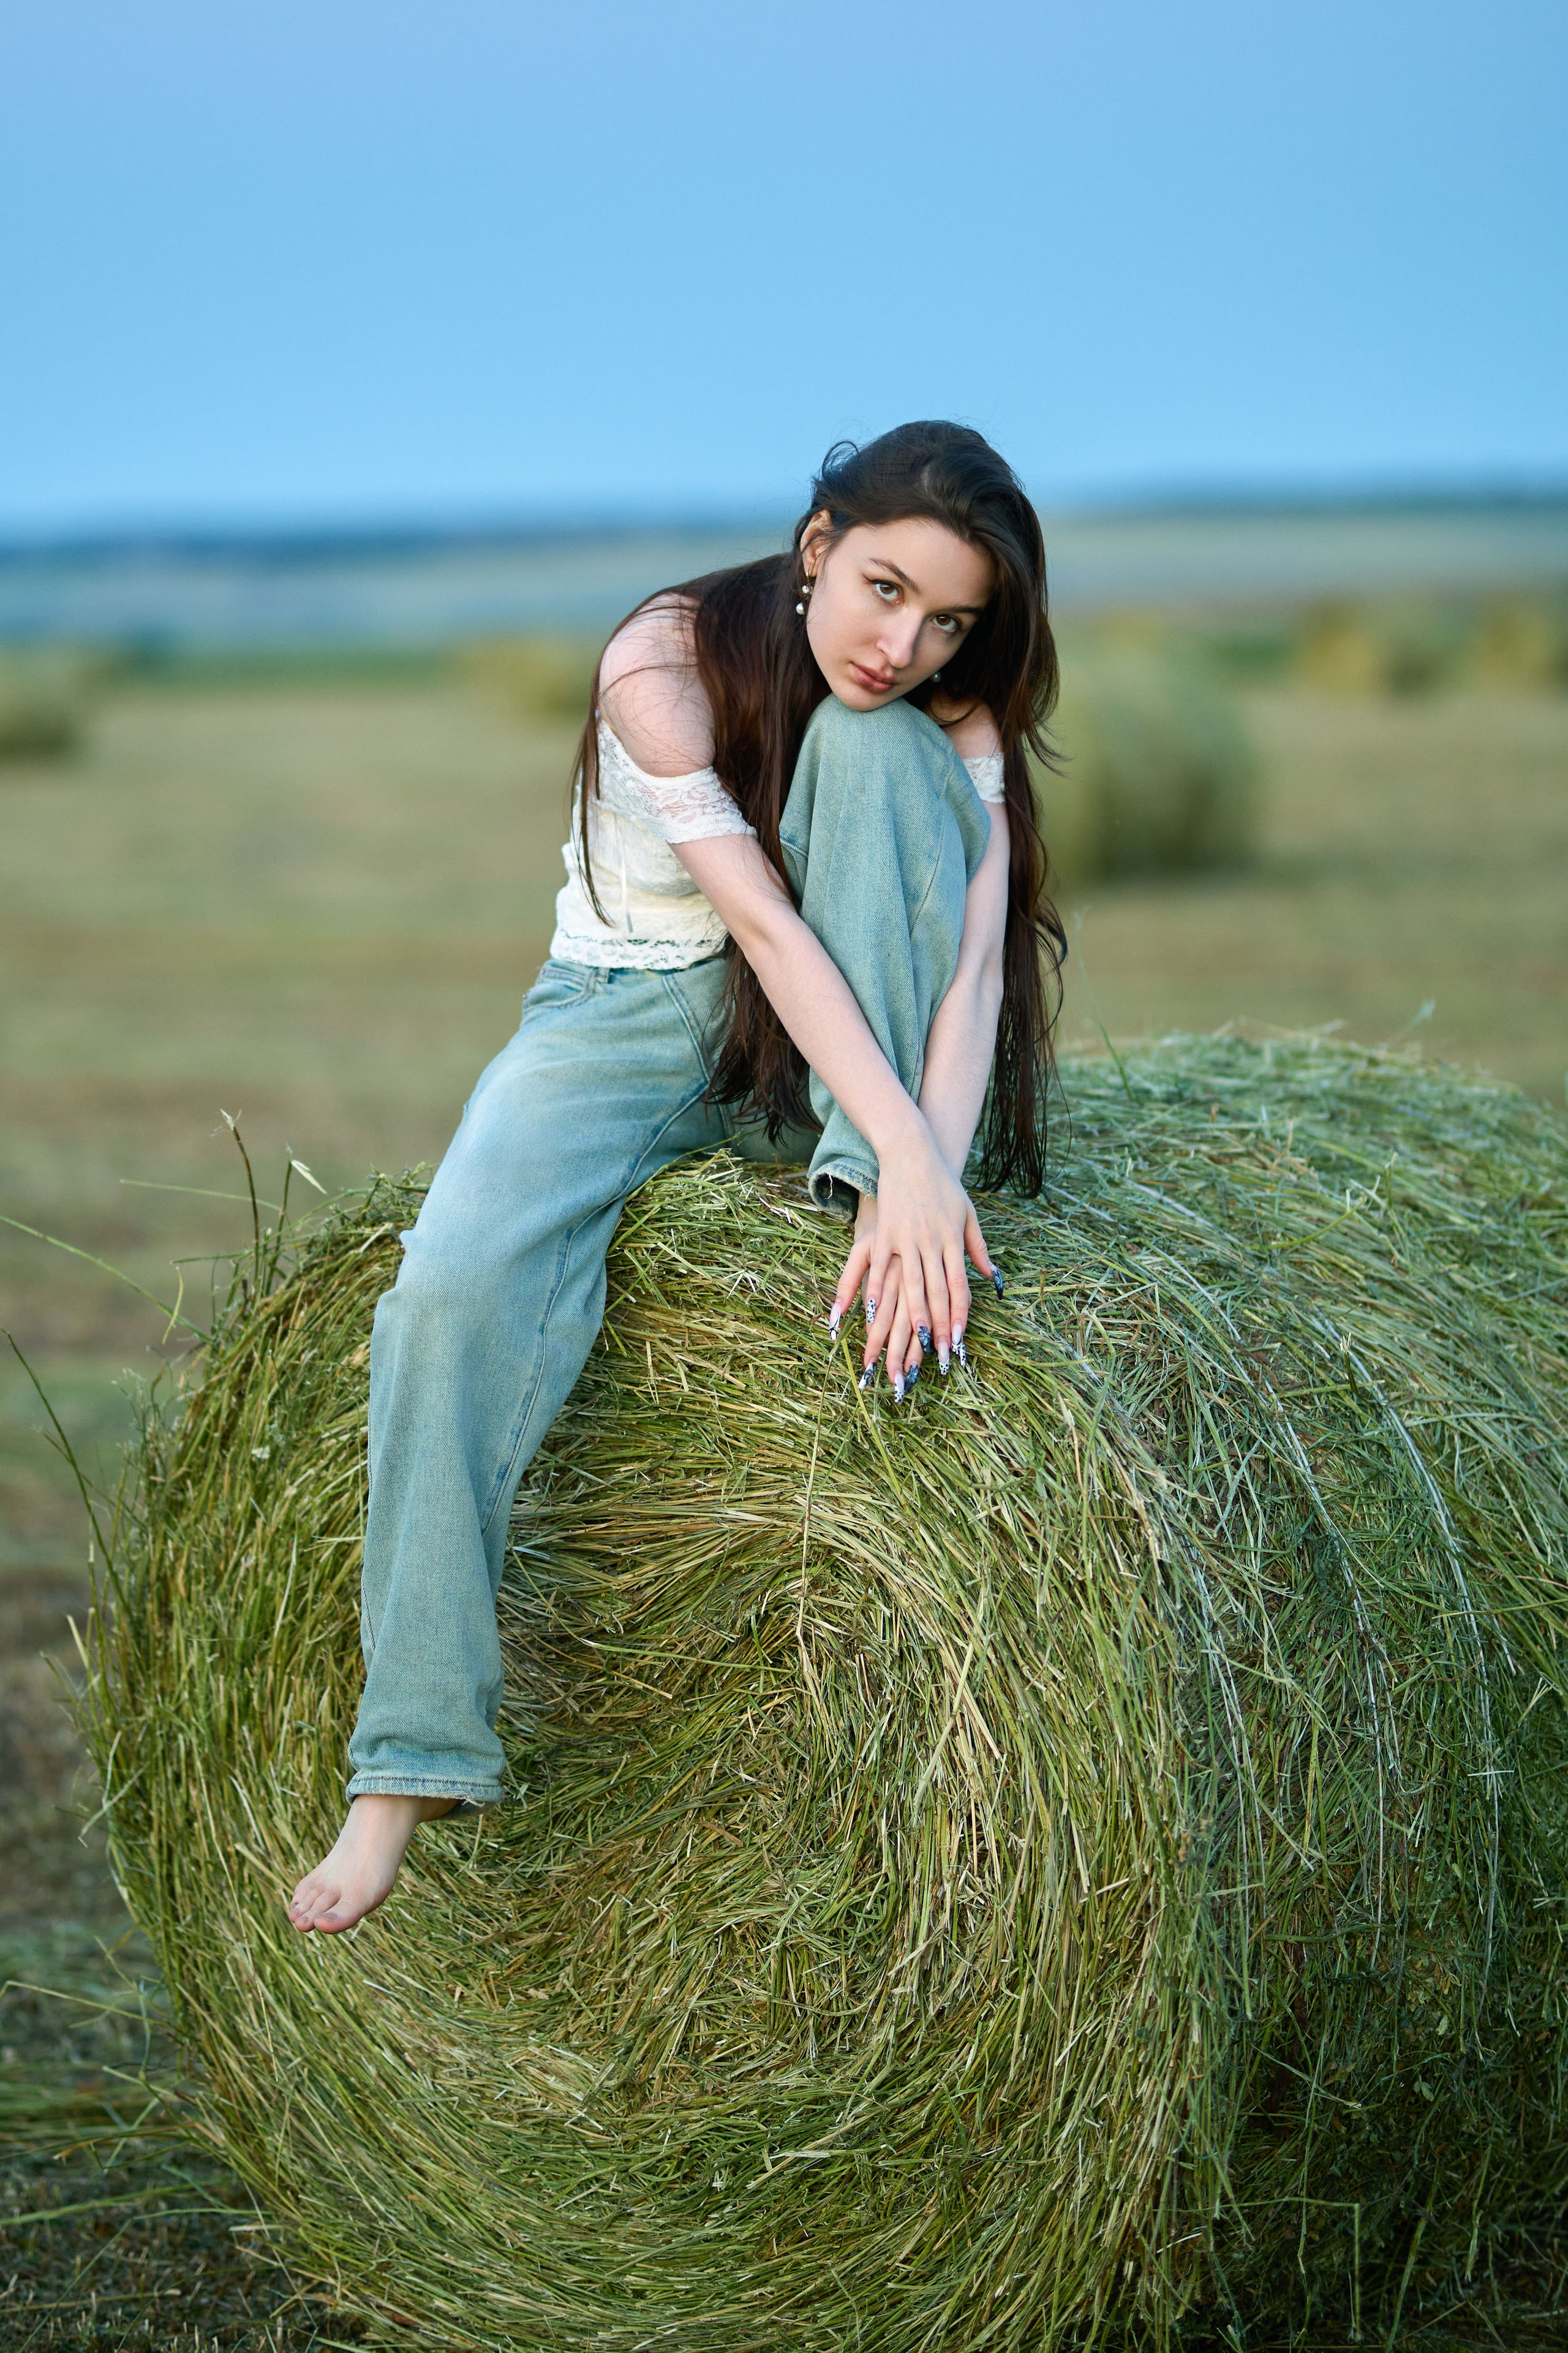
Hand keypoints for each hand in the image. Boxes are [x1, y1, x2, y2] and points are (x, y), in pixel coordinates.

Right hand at [829, 1125, 994, 1391]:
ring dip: (912, 1315)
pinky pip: (877, 1268)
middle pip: (936, 1292)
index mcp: (952, 1241)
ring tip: (912, 1342)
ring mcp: (905, 1238)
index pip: (959, 1286)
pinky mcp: (883, 1233)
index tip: (958, 1341)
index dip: (959, 1315)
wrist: (913, 1153)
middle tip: (937, 1355)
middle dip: (938, 1326)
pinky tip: (869, 1314)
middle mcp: (930, 1243)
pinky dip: (873, 1292)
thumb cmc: (943, 1185)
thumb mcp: (968, 1214)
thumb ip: (978, 1248)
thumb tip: (992, 1278)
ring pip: (909, 1285)